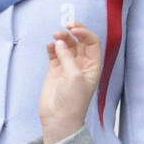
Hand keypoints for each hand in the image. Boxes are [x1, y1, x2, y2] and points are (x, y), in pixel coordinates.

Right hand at [38, 21, 102, 143]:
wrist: (59, 119)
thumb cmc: (73, 101)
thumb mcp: (74, 76)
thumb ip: (68, 57)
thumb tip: (60, 41)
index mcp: (93, 65)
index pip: (92, 42)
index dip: (85, 33)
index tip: (74, 29)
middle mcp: (82, 64)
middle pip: (80, 41)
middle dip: (73, 31)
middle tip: (66, 25)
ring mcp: (68, 66)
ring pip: (66, 45)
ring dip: (61, 38)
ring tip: (54, 35)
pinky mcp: (55, 70)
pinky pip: (54, 53)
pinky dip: (52, 47)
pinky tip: (49, 45)